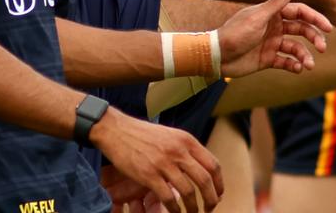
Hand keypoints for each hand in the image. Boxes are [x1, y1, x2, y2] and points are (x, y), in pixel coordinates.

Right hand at [91, 109, 223, 212]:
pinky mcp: (148, 174)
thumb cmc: (143, 135)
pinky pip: (167, 197)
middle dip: (211, 199)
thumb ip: (186, 150)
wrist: (116, 130)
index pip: (213, 165)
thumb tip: (200, 169)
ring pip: (188, 192)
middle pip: (205, 180)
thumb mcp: (171, 136)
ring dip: (194, 207)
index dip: (219, 183)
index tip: (218, 194)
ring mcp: (164, 163)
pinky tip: (175, 212)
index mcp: (187, 140)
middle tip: (210, 208)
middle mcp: (178, 151)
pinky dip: (174, 209)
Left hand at [218, 0, 331, 77]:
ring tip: (309, 65)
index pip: (299, 12)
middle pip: (301, 29)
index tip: (327, 28)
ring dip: (305, 55)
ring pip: (296, 47)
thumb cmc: (235, 33)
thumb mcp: (257, 17)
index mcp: (273, 14)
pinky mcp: (268, 58)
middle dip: (314, 37)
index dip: (315, 18)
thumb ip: (276, 3)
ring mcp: (272, 43)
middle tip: (322, 47)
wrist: (218, 56)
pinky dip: (294, 65)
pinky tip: (298, 69)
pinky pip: (286, 61)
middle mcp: (275, 27)